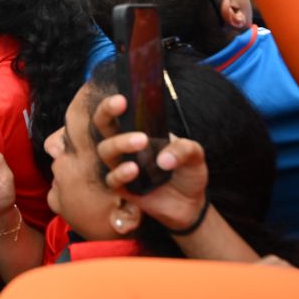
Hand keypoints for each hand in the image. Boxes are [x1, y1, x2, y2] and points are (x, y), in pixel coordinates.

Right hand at [91, 94, 208, 232]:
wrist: (190, 204)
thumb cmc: (188, 173)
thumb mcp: (195, 155)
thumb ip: (185, 149)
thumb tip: (163, 158)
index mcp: (141, 130)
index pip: (121, 111)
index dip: (116, 101)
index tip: (123, 94)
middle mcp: (126, 145)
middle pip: (103, 125)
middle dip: (106, 112)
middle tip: (120, 103)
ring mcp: (122, 165)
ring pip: (105, 150)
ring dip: (120, 142)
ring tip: (141, 141)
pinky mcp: (123, 187)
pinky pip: (112, 179)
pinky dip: (121, 173)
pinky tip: (134, 170)